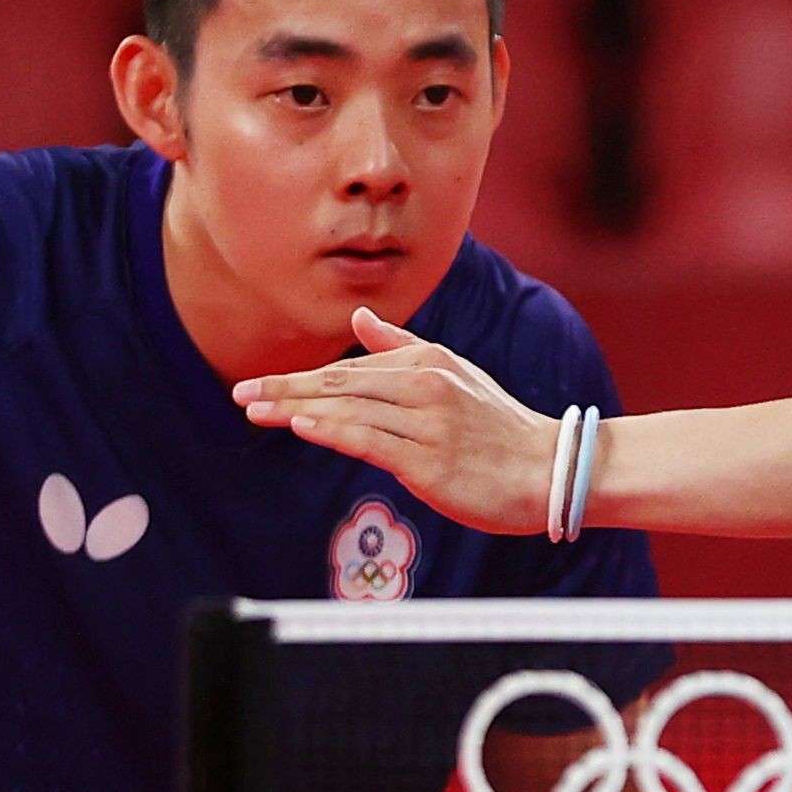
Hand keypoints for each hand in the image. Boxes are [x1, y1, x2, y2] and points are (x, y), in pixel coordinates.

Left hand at [232, 309, 555, 533]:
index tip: (258, 385)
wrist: (550, 470)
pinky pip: (370, 442)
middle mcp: (425, 386)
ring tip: (256, 412)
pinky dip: (332, 430)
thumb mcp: (454, 374)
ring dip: (296, 411)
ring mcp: (428, 424)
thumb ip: (401, 347)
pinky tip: (301, 426)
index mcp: (428, 362)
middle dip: (286, 389)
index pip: (349, 370)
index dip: (299, 378)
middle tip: (241, 394)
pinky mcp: (430, 463)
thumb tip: (357, 321)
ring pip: (349, 412)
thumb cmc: (499, 427)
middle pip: (341, 385)